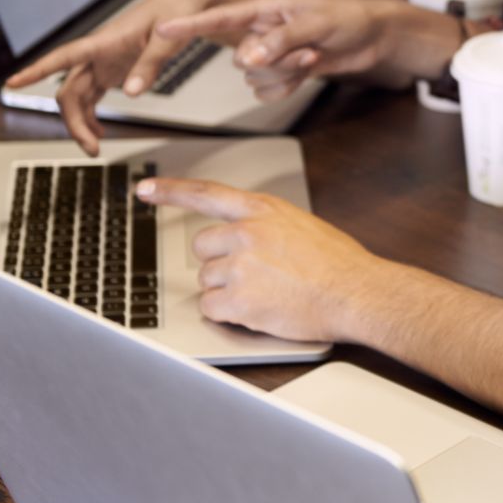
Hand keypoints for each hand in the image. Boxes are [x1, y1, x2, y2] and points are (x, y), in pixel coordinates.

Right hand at [5, 0, 246, 154]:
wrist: (188, 4)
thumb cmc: (178, 12)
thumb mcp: (169, 38)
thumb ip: (151, 65)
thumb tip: (131, 94)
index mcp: (106, 40)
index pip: (65, 56)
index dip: (37, 69)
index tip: (12, 82)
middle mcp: (99, 52)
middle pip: (69, 89)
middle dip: (72, 120)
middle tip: (91, 150)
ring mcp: (104, 62)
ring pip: (78, 96)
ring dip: (80, 122)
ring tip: (95, 147)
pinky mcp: (113, 70)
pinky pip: (92, 96)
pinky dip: (92, 116)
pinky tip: (100, 133)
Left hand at [136, 176, 388, 342]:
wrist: (358, 292)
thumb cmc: (340, 264)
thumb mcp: (302, 225)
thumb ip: (267, 226)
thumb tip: (246, 238)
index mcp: (263, 210)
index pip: (206, 193)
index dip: (171, 191)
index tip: (144, 189)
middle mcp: (246, 232)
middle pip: (201, 248)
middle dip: (218, 263)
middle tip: (251, 275)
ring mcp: (241, 266)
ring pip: (207, 281)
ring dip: (227, 291)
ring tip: (266, 293)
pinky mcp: (240, 299)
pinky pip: (211, 308)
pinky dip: (228, 313)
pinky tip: (256, 310)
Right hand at [158, 0, 393, 101]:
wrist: (375, 37)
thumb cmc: (349, 18)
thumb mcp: (315, 24)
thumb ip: (280, 40)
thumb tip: (247, 58)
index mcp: (266, 9)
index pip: (220, 17)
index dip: (191, 25)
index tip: (162, 28)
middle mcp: (263, 31)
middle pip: (242, 59)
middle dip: (274, 63)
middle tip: (308, 52)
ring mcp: (272, 53)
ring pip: (254, 78)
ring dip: (285, 75)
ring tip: (313, 57)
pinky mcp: (284, 71)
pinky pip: (268, 91)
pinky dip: (288, 87)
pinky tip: (308, 72)